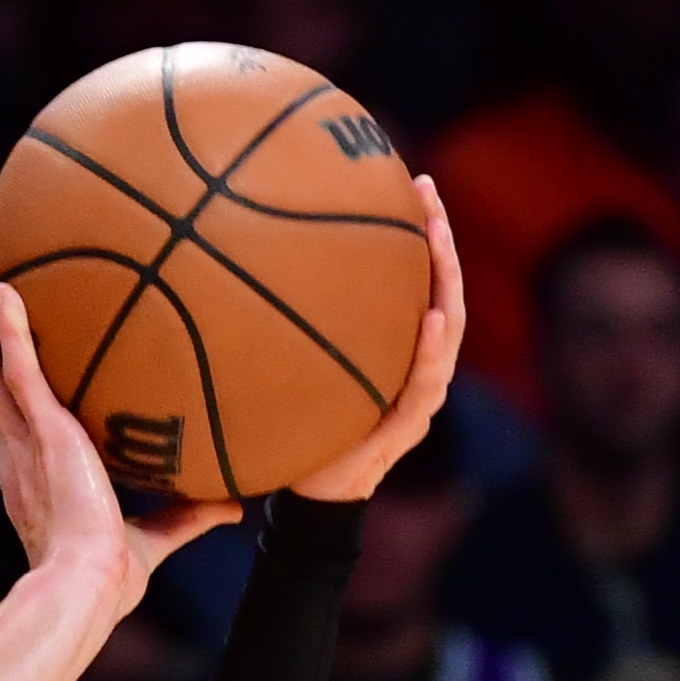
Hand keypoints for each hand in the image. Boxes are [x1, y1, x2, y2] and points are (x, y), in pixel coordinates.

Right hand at [0, 276, 237, 624]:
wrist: (88, 586)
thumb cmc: (109, 580)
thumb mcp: (155, 542)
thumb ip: (186, 518)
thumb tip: (232, 507)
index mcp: (31, 483)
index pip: (9, 429)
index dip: (0, 396)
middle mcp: (16, 459)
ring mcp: (23, 445)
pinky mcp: (41, 433)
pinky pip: (18, 370)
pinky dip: (8, 330)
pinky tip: (5, 294)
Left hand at [286, 175, 464, 503]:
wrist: (309, 498)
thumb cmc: (300, 428)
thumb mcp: (292, 369)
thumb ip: (285, 328)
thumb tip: (232, 263)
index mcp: (397, 349)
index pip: (419, 280)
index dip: (421, 233)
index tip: (409, 182)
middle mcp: (417, 366)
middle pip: (441, 291)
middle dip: (438, 239)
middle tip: (423, 191)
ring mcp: (419, 396)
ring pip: (447, 329)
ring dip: (444, 280)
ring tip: (436, 236)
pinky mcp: (406, 427)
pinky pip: (424, 384)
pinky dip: (430, 349)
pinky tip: (430, 316)